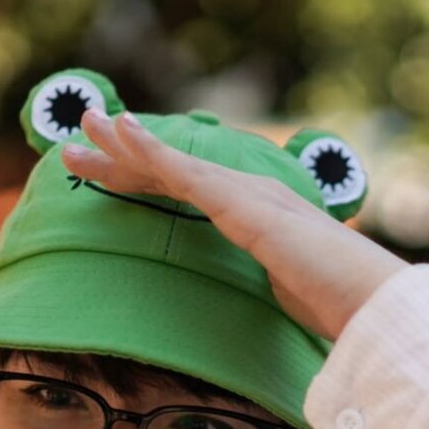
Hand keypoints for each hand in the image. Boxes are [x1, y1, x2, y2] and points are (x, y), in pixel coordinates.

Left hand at [63, 109, 406, 342]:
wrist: (354, 293)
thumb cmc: (324, 299)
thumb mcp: (277, 291)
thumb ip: (261, 284)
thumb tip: (255, 306)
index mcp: (247, 212)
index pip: (185, 190)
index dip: (143, 178)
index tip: (107, 172)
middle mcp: (240, 191)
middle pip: (168, 171)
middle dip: (119, 156)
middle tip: (74, 147)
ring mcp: (237, 192)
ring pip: (168, 161)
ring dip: (122, 142)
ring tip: (85, 123)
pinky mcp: (232, 199)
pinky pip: (182, 170)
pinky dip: (149, 148)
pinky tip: (121, 128)